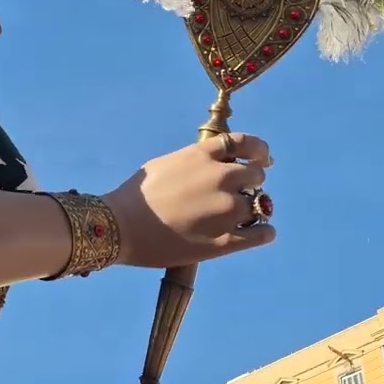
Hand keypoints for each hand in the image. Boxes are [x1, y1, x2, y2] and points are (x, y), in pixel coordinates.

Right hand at [103, 133, 275, 268]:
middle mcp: (220, 178)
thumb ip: (195, 161)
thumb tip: (215, 163)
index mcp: (204, 155)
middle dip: (250, 183)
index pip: (246, 143)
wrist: (120, 227)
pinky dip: (264, 232)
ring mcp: (225, 210)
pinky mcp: (225, 240)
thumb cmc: (136, 195)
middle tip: (240, 194)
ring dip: (253, 209)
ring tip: (241, 217)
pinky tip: (257, 233)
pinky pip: (262, 234)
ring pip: (261, 204)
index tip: (262, 160)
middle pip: (257, 175)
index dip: (259, 151)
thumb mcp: (166, 164)